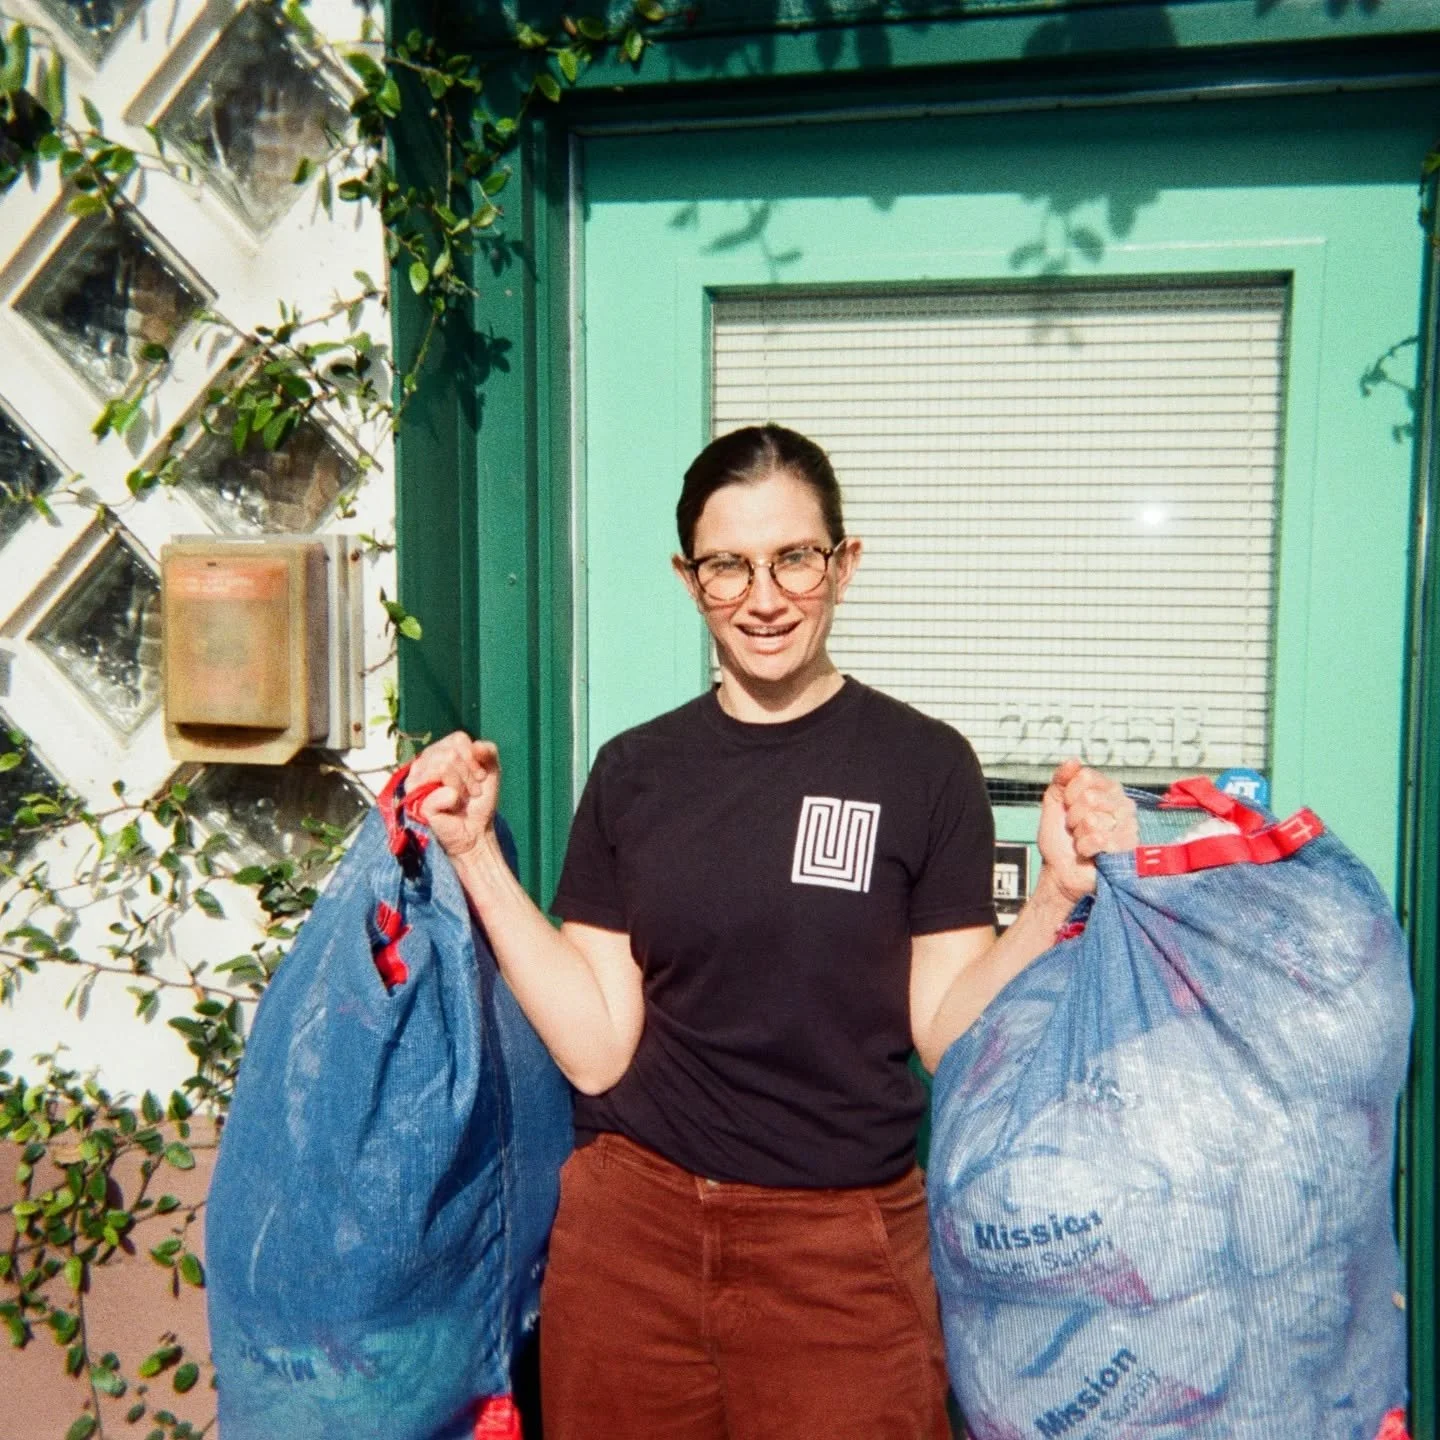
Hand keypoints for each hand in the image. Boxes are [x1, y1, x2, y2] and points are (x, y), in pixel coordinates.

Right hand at [404, 731, 500, 863]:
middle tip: (472, 790)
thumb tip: (476, 745)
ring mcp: (416, 782)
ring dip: (463, 785)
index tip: (480, 776)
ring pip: (442, 766)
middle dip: (469, 774)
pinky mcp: (417, 801)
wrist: (476, 829)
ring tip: (464, 797)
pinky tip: (453, 804)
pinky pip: (439, 788)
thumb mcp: (491, 772)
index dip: (473, 756)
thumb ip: (489, 751)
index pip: (457, 739)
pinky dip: (453, 797)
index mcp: (438, 752)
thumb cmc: (479, 800)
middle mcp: (423, 764)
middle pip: (451, 753)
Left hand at [1038, 758, 1138, 900]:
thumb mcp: (1054, 803)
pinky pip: (1099, 839)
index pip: (1086, 777)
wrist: (1060, 870)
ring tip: (1082, 840)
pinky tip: (1089, 852)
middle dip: (1073, 816)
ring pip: (1093, 819)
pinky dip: (1085, 847)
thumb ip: (1061, 780)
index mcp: (1107, 789)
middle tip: (1075, 828)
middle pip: (1089, 797)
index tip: (1067, 808)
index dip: (1069, 794)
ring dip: (1078, 834)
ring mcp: (1128, 824)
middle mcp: (1122, 803)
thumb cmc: (1060, 837)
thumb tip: (1073, 760)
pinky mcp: (1129, 846)